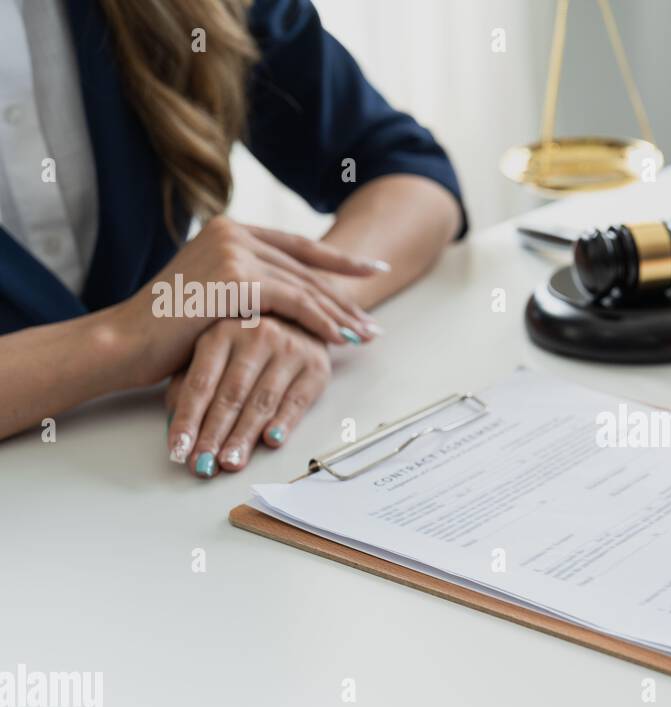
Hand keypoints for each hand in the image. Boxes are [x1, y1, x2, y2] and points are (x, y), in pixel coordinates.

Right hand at [115, 215, 384, 386]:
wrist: (125, 342)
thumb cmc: (167, 331)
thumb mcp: (217, 297)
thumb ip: (251, 287)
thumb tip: (294, 302)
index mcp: (229, 229)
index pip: (297, 246)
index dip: (338, 262)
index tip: (372, 271)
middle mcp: (233, 230)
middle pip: (306, 268)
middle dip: (345, 298)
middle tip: (373, 323)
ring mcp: (234, 249)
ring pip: (305, 285)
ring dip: (340, 315)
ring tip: (367, 337)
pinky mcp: (237, 275)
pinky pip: (295, 301)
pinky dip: (322, 322)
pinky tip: (342, 340)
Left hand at [165, 318, 330, 476]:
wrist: (301, 320)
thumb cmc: (249, 344)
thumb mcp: (213, 354)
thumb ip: (190, 384)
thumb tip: (175, 424)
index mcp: (221, 332)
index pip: (201, 383)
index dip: (188, 420)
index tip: (178, 451)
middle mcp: (256, 335)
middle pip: (231, 395)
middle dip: (214, 435)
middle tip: (203, 465)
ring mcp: (288, 349)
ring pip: (262, 401)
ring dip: (245, 436)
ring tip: (230, 463)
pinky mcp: (316, 366)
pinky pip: (297, 401)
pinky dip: (284, 422)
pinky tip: (271, 441)